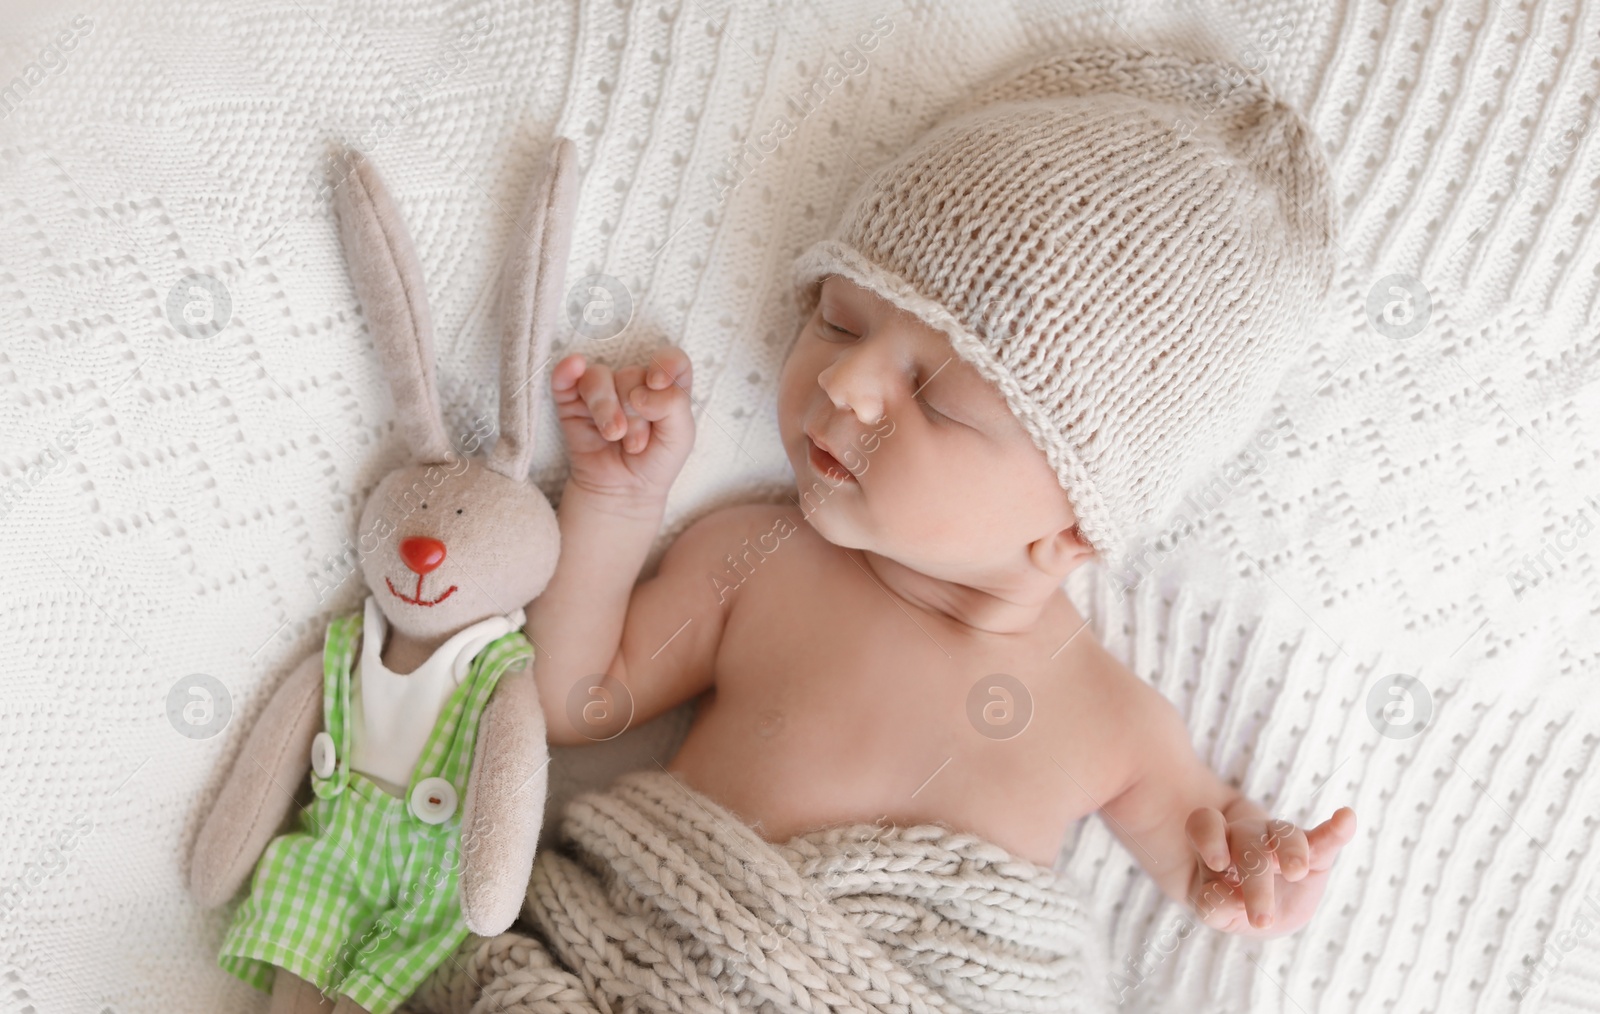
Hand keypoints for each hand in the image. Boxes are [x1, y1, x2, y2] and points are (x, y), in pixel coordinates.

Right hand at [551, 346, 694, 504]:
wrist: (623, 493)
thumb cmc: (656, 462)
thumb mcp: (680, 436)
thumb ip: (674, 405)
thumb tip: (642, 392)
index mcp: (666, 388)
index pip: (671, 359)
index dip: (665, 363)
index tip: (658, 384)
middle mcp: (634, 385)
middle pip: (632, 374)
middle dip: (636, 414)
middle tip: (637, 444)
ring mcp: (602, 393)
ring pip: (599, 377)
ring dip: (607, 409)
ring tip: (614, 436)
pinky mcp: (572, 403)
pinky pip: (566, 378)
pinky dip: (567, 372)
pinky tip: (573, 369)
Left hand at [1185, 805, 1355, 934]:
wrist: (1257, 906)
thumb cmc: (1228, 900)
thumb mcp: (1215, 909)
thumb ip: (1215, 906)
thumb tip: (1231, 898)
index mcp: (1216, 844)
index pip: (1205, 824)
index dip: (1209, 838)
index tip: (1217, 863)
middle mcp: (1247, 836)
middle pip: (1249, 843)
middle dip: (1256, 881)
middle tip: (1261, 918)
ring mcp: (1279, 842)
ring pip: (1285, 836)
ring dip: (1291, 853)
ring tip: (1296, 872)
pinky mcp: (1314, 854)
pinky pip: (1324, 839)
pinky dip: (1336, 830)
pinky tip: (1346, 817)